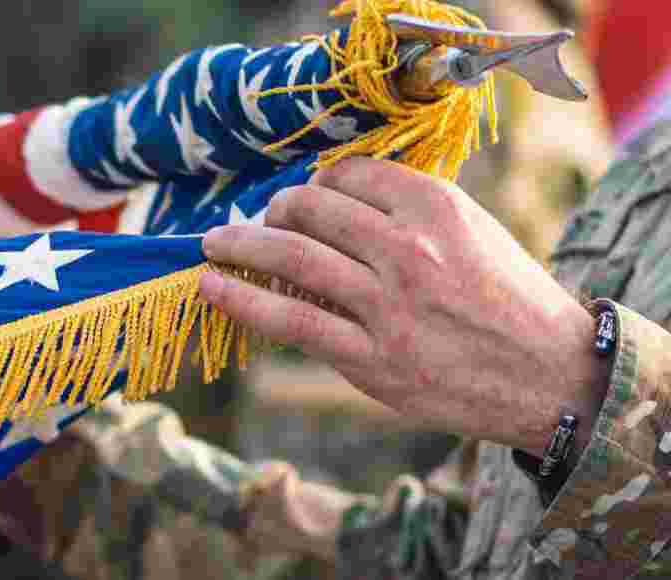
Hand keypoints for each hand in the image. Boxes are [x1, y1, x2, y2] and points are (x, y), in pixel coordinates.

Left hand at [199, 157, 606, 455]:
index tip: (303, 195)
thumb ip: (406, 209)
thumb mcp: (472, 229)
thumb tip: (326, 192)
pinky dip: (240, 300)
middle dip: (273, 211)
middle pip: (310, 210)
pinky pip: (289, 322)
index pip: (349, 173)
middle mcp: (410, 250)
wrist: (549, 375)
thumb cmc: (503, 296)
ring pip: (291, 259)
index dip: (316, 181)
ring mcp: (389, 307)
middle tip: (256, 220)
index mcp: (438, 208)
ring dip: (240, 245)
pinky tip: (211, 286)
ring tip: (214, 243)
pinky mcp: (372, 359)